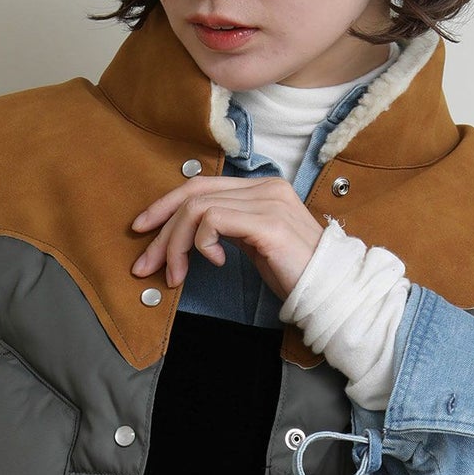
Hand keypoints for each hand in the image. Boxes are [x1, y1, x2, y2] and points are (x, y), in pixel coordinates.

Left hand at [130, 175, 324, 301]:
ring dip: (176, 245)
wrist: (331, 289)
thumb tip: (186, 234)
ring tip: (175, 275)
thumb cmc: (294, 273)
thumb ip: (227, 229)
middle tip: (144, 265)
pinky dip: (202, 244)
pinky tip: (216, 264)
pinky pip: (214, 220)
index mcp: (261, 188)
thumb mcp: (253, 245)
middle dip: (162, 231)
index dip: (165, 206)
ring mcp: (267, 200)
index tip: (142, 232)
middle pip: (193, 193)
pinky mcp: (267, 221)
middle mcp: (264, 186)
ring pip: (197, 208)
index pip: (201, 185)